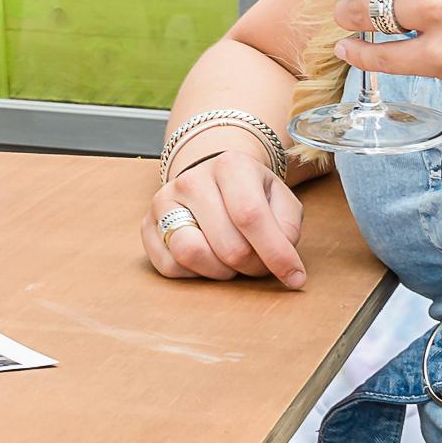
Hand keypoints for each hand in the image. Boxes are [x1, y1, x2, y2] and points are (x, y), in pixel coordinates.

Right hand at [141, 146, 305, 287]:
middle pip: (227, 245)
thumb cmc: (251, 193)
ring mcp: (163, 202)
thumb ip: (288, 227)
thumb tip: (282, 261)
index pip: (250, 216)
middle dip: (252, 267)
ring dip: (221, 272)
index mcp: (230, 166)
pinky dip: (194, 274)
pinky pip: (169, 266)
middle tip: (259, 264)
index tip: (294, 277)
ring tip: (232, 263)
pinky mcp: (146, 225)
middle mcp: (191, 180)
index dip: (276, 254)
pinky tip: (208, 259)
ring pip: (191, 254)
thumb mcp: (280, 199)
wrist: (212, 178)